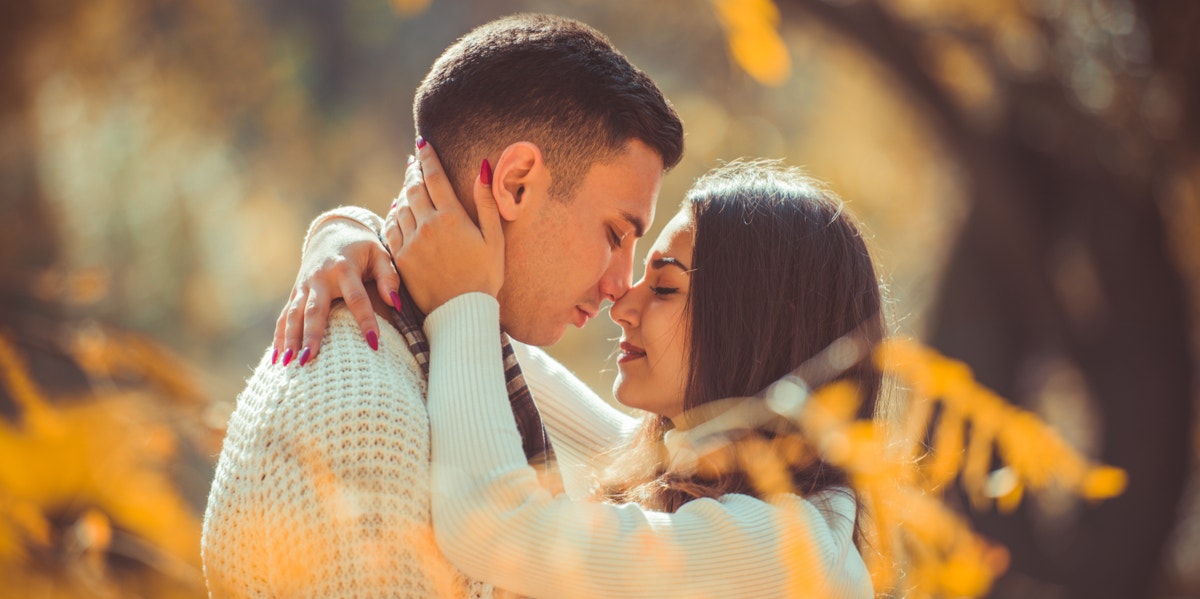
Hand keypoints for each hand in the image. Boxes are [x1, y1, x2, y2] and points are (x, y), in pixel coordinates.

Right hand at [273, 214, 399, 365]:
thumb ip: (388, 276)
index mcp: (344, 268)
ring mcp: (304, 286)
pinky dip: (279, 337)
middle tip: (310, 358)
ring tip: (289, 364)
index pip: (356, 298)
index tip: (374, 343)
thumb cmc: (362, 248)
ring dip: (290, 339)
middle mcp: (320, 278)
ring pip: (294, 315)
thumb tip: (396, 303)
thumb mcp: (379, 253)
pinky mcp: (295, 293)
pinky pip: (284, 316)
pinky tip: (276, 359)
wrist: (332, 232)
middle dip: (311, 334)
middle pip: (314, 310)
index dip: (366, 320)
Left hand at [391, 140, 502, 313]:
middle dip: (413, 171)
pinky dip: (394, 214)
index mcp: (452, 217)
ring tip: (409, 183)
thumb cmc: (485, 276)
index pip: (435, 176)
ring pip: (401, 205)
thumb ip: (486, 202)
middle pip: (414, 187)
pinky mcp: (400, 259)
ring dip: (404, 191)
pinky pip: (392, 228)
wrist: (462, 312)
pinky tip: (399, 209)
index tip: (423, 143)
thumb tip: (483, 168)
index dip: (428, 157)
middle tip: (414, 161)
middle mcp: (427, 226)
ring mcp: (411, 242)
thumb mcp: (494, 238)